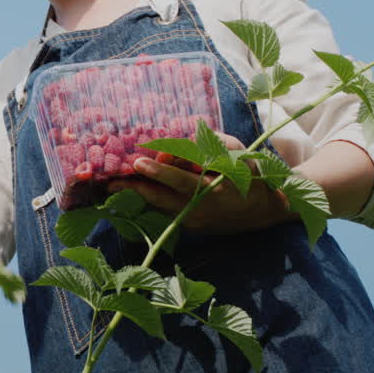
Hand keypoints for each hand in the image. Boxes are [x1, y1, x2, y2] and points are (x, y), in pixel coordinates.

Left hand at [106, 131, 293, 233]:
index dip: (160, 172)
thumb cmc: (251, 175)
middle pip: (161, 199)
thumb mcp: (236, 154)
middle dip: (133, 188)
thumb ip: (208, 146)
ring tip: (107, 186)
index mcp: (216, 192)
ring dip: (132, 197)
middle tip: (109, 178)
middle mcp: (202, 211)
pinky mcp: (188, 227)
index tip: (138, 162)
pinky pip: (161, 212)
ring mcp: (193, 222)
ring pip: (157, 208)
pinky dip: (143, 202)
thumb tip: (176, 145)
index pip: (182, 182)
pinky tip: (125, 193)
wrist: (266, 211)